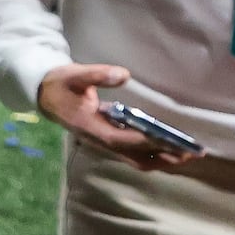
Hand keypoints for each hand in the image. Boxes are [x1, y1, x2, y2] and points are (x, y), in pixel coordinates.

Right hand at [41, 61, 196, 166]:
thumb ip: (98, 74)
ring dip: (160, 160)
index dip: (140, 141)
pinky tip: (168, 150)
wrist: (46, 96)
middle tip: (189, 153)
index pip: (117, 138)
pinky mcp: (108, 140)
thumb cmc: (61, 85)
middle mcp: (98, 140)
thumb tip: (124, 74)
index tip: (164, 139)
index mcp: (88, 126)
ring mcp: (104, 142)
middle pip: (132, 156)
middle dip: (161, 156)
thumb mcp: (75, 75)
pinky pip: (133, 154)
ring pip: (134, 159)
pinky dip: (152, 155)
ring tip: (185, 155)